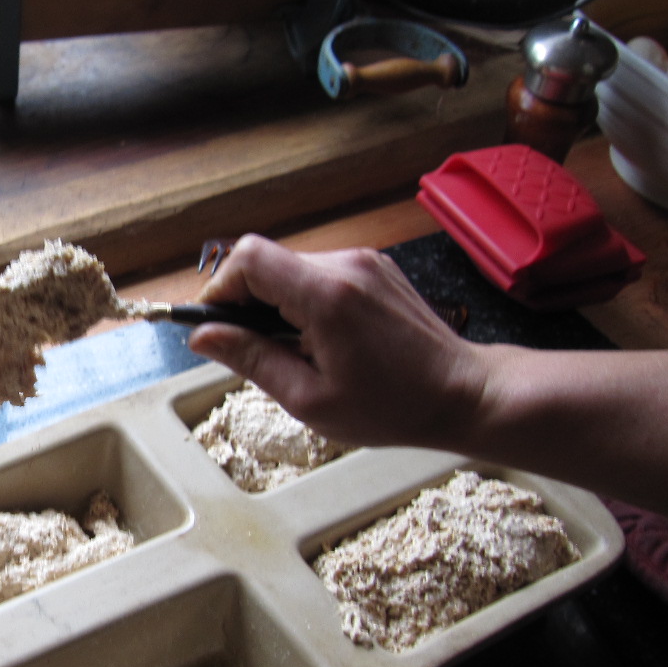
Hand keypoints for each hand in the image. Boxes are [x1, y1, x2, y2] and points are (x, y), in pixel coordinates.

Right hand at [187, 235, 487, 448]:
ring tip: (298, 351)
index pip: (248, 259)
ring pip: (292, 267)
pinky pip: (320, 273)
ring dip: (277, 303)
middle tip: (257, 350)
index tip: (216, 327)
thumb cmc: (392, 407)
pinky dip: (305, 299)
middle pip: (267, 261)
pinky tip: (323, 339)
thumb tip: (202, 337)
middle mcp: (345, 266)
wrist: (465, 393)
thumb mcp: (310, 399)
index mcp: (326, 296)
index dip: (220, 289)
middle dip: (247, 302)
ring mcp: (364, 262)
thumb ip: (252, 360)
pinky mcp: (375, 267)